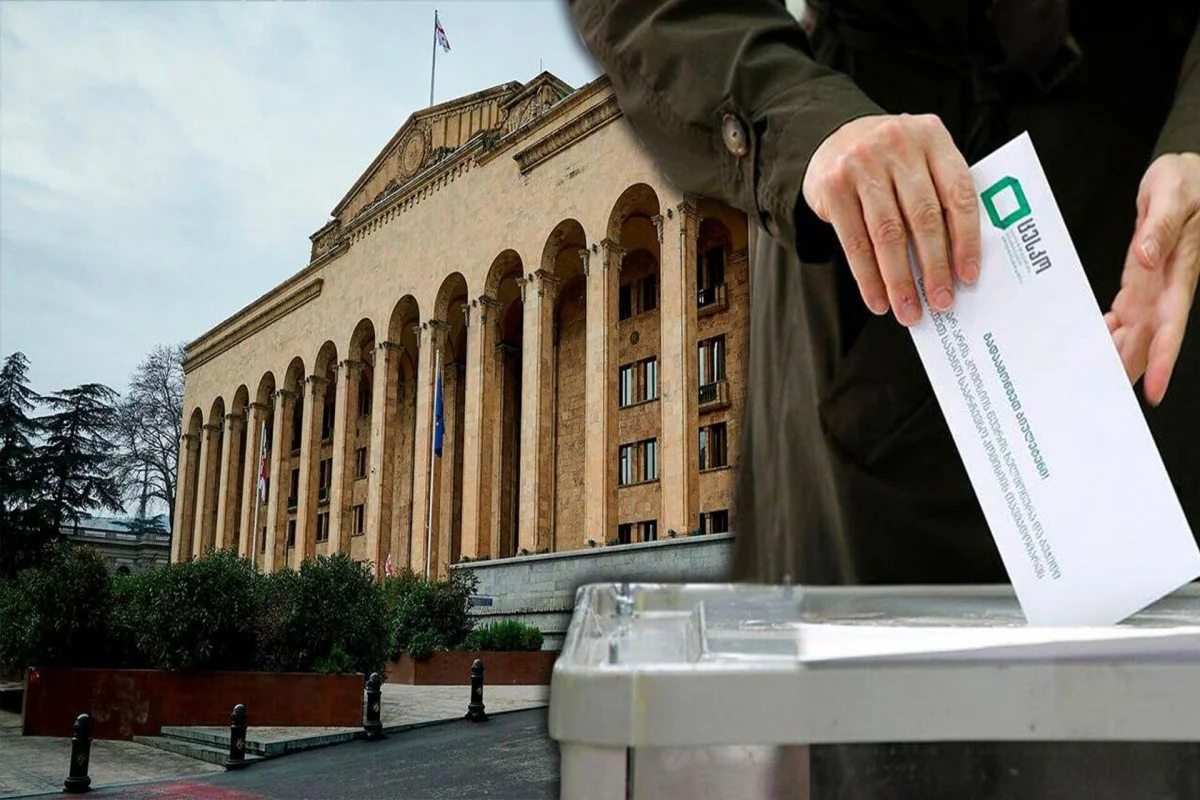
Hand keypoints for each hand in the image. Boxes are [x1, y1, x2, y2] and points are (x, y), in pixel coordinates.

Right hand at [802, 113, 980, 325]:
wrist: (831, 137)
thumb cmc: (888, 161)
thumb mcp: (919, 160)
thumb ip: (938, 195)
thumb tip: (954, 264)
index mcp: (932, 137)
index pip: (958, 194)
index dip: (966, 240)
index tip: (969, 277)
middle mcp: (898, 145)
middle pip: (923, 217)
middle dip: (934, 267)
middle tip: (941, 302)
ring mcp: (862, 164)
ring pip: (888, 233)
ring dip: (899, 281)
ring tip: (908, 310)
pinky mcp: (833, 186)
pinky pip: (855, 241)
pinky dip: (868, 277)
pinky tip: (877, 299)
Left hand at [1105, 152, 1199, 406]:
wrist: (1188, 172)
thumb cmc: (1187, 180)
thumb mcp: (1172, 193)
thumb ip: (1160, 226)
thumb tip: (1148, 256)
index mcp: (1180, 272)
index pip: (1171, 325)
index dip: (1161, 359)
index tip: (1152, 390)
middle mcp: (1167, 288)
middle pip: (1148, 339)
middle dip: (1128, 369)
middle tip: (1100, 396)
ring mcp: (1154, 286)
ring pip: (1135, 333)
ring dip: (1115, 355)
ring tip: (1088, 379)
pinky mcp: (1142, 280)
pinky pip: (1125, 314)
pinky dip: (1108, 331)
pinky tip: (1090, 343)